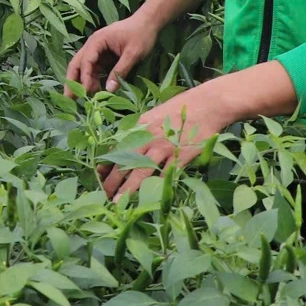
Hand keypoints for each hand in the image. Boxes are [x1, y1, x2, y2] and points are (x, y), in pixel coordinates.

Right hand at [65, 13, 161, 95]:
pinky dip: (92, 79)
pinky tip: (95, 90)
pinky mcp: (103, 55)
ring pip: (84, 67)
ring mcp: (97, 50)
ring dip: (82, 81)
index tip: (86, 92)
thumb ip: (120, 70)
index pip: (86, 61)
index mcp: (98, 41)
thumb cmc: (141, 34)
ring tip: (82, 98)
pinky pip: (93, 68)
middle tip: (68, 98)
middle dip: (72, 80)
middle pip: (77, 63)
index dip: (84, 77)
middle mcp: (93, 45)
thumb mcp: (133, 53)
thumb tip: (109, 90)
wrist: (148, 22)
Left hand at [98, 93, 228, 197]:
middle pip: (125, 162)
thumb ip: (140, 131)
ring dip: (128, 188)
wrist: (208, 104)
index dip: (107, 164)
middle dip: (112, 181)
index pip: (118, 148)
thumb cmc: (180, 108)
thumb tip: (125, 146)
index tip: (98, 176)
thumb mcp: (154, 115)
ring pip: (141, 171)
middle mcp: (149, 137)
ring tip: (119, 202)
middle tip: (103, 195)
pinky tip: (148, 198)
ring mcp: (165, 147)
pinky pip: (165, 175)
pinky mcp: (181, 156)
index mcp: (140, 126)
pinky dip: (156, 187)